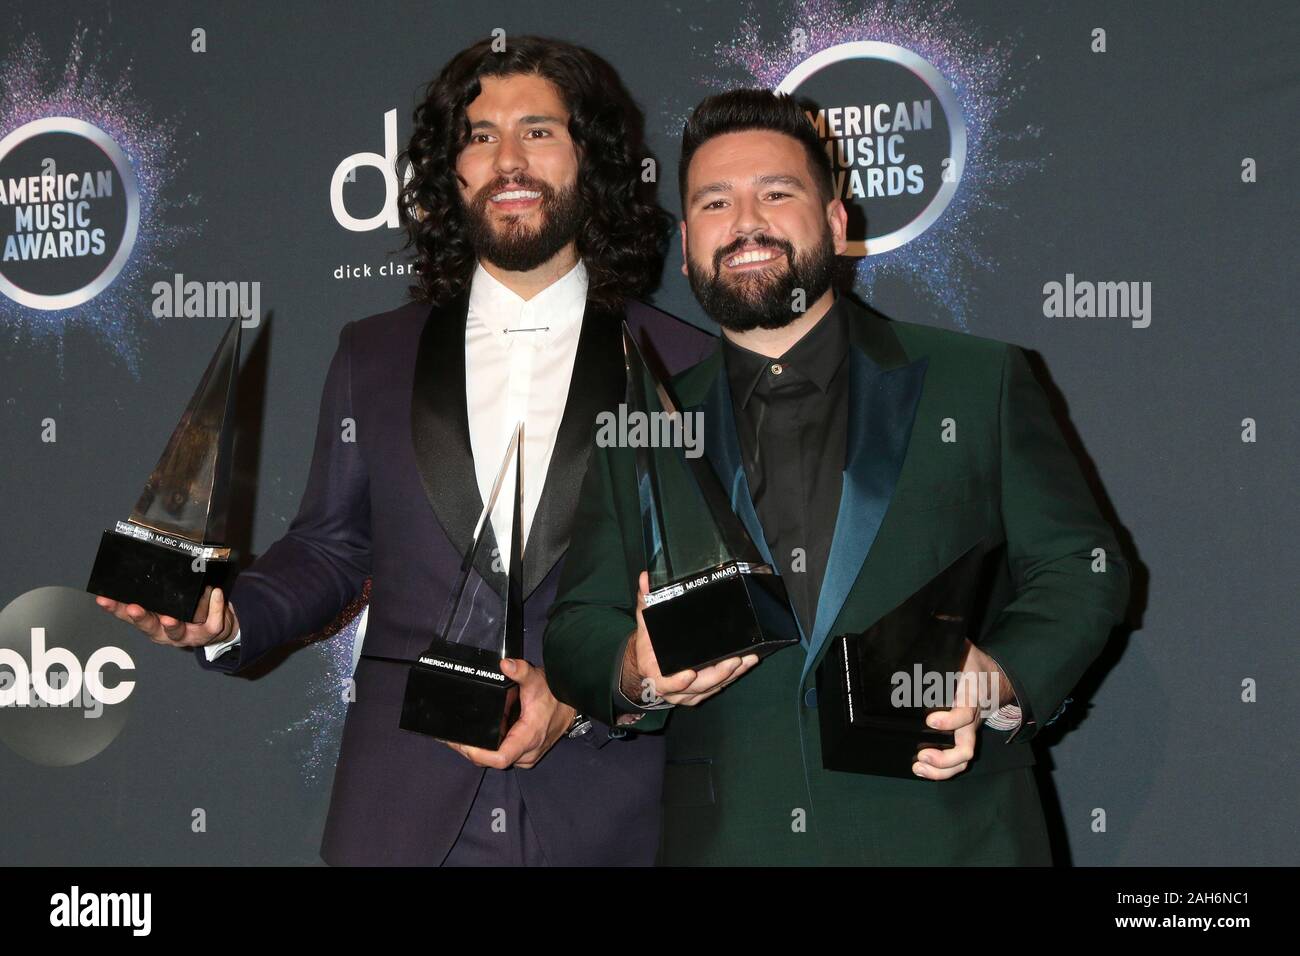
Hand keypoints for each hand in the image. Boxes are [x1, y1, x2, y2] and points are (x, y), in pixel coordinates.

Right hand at [93, 587, 237, 648]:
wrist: (216, 627)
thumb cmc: (187, 610)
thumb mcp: (168, 601)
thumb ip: (158, 590)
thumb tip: (145, 562)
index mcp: (151, 622)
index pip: (128, 616)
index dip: (116, 608)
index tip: (104, 599)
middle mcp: (164, 632)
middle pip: (149, 627)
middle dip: (141, 618)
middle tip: (135, 609)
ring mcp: (185, 635)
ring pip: (178, 632)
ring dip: (173, 625)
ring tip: (170, 617)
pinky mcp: (207, 634)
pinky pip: (211, 624)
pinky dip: (215, 607)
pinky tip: (215, 593)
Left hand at [443, 659, 573, 769]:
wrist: (570, 704)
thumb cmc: (555, 695)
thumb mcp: (536, 679)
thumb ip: (521, 671)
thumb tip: (505, 664)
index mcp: (528, 737)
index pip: (499, 758)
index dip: (477, 754)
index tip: (461, 742)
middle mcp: (527, 752)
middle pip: (491, 761)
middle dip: (471, 749)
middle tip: (453, 735)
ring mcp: (527, 756)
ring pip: (495, 759)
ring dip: (480, 747)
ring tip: (464, 733)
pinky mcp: (525, 754)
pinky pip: (503, 755)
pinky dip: (490, 746)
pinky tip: (481, 733)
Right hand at [619, 570, 758, 708]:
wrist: (648, 660)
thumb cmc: (648, 642)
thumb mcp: (644, 620)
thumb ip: (646, 599)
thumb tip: (645, 578)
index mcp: (654, 672)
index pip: (664, 682)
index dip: (677, 682)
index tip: (690, 673)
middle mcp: (670, 687)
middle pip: (696, 686)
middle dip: (718, 674)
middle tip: (735, 660)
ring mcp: (684, 693)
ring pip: (710, 687)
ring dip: (730, 675)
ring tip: (748, 660)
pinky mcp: (697, 693)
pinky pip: (715, 688)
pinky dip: (730, 678)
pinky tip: (744, 666)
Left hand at [913, 639, 1009, 779]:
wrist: (995, 678)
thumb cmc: (972, 662)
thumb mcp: (962, 647)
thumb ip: (948, 635)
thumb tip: (934, 617)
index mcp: (972, 695)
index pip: (966, 713)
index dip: (950, 719)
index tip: (931, 720)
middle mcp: (971, 718)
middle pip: (966, 748)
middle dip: (945, 757)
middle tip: (922, 754)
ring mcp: (968, 731)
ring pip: (961, 759)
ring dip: (941, 769)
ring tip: (918, 766)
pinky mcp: (961, 736)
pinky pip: (956, 759)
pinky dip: (940, 769)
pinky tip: (920, 767)